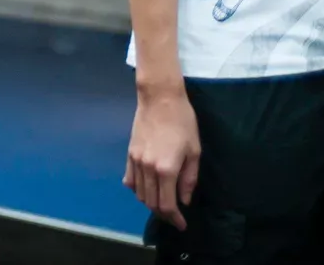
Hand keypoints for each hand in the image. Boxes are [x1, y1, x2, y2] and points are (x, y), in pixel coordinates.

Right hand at [124, 86, 201, 228]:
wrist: (160, 98)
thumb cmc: (183, 122)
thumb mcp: (194, 151)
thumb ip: (189, 179)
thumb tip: (184, 200)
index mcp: (166, 169)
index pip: (167, 204)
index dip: (174, 218)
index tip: (182, 224)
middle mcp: (148, 169)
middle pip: (151, 203)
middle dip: (164, 214)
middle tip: (175, 216)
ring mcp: (136, 161)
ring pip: (140, 194)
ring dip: (151, 203)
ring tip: (163, 203)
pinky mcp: (129, 154)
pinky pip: (130, 180)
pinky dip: (138, 190)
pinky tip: (147, 189)